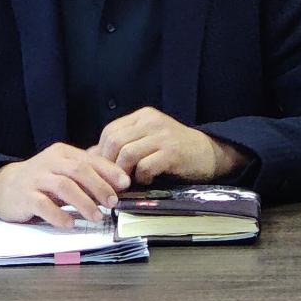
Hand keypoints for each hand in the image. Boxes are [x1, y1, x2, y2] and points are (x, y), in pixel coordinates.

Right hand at [0, 143, 129, 228]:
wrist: (5, 186)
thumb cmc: (42, 180)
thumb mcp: (64, 170)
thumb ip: (88, 174)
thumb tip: (119, 184)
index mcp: (63, 153)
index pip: (89, 159)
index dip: (109, 171)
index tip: (125, 183)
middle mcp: (50, 163)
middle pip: (78, 171)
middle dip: (99, 187)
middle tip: (113, 202)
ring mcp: (36, 179)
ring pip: (63, 187)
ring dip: (83, 203)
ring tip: (97, 217)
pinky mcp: (25, 197)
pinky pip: (43, 205)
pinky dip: (59, 215)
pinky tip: (70, 224)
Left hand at [89, 106, 249, 184]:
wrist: (210, 153)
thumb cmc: (175, 151)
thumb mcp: (147, 141)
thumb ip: (123, 146)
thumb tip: (91, 157)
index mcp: (142, 116)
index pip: (109, 131)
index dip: (101, 153)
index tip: (101, 171)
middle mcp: (151, 122)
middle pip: (114, 141)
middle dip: (108, 165)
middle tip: (111, 182)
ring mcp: (162, 136)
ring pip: (126, 154)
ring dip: (122, 173)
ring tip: (127, 184)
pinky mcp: (172, 152)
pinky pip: (145, 166)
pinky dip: (141, 177)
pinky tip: (147, 181)